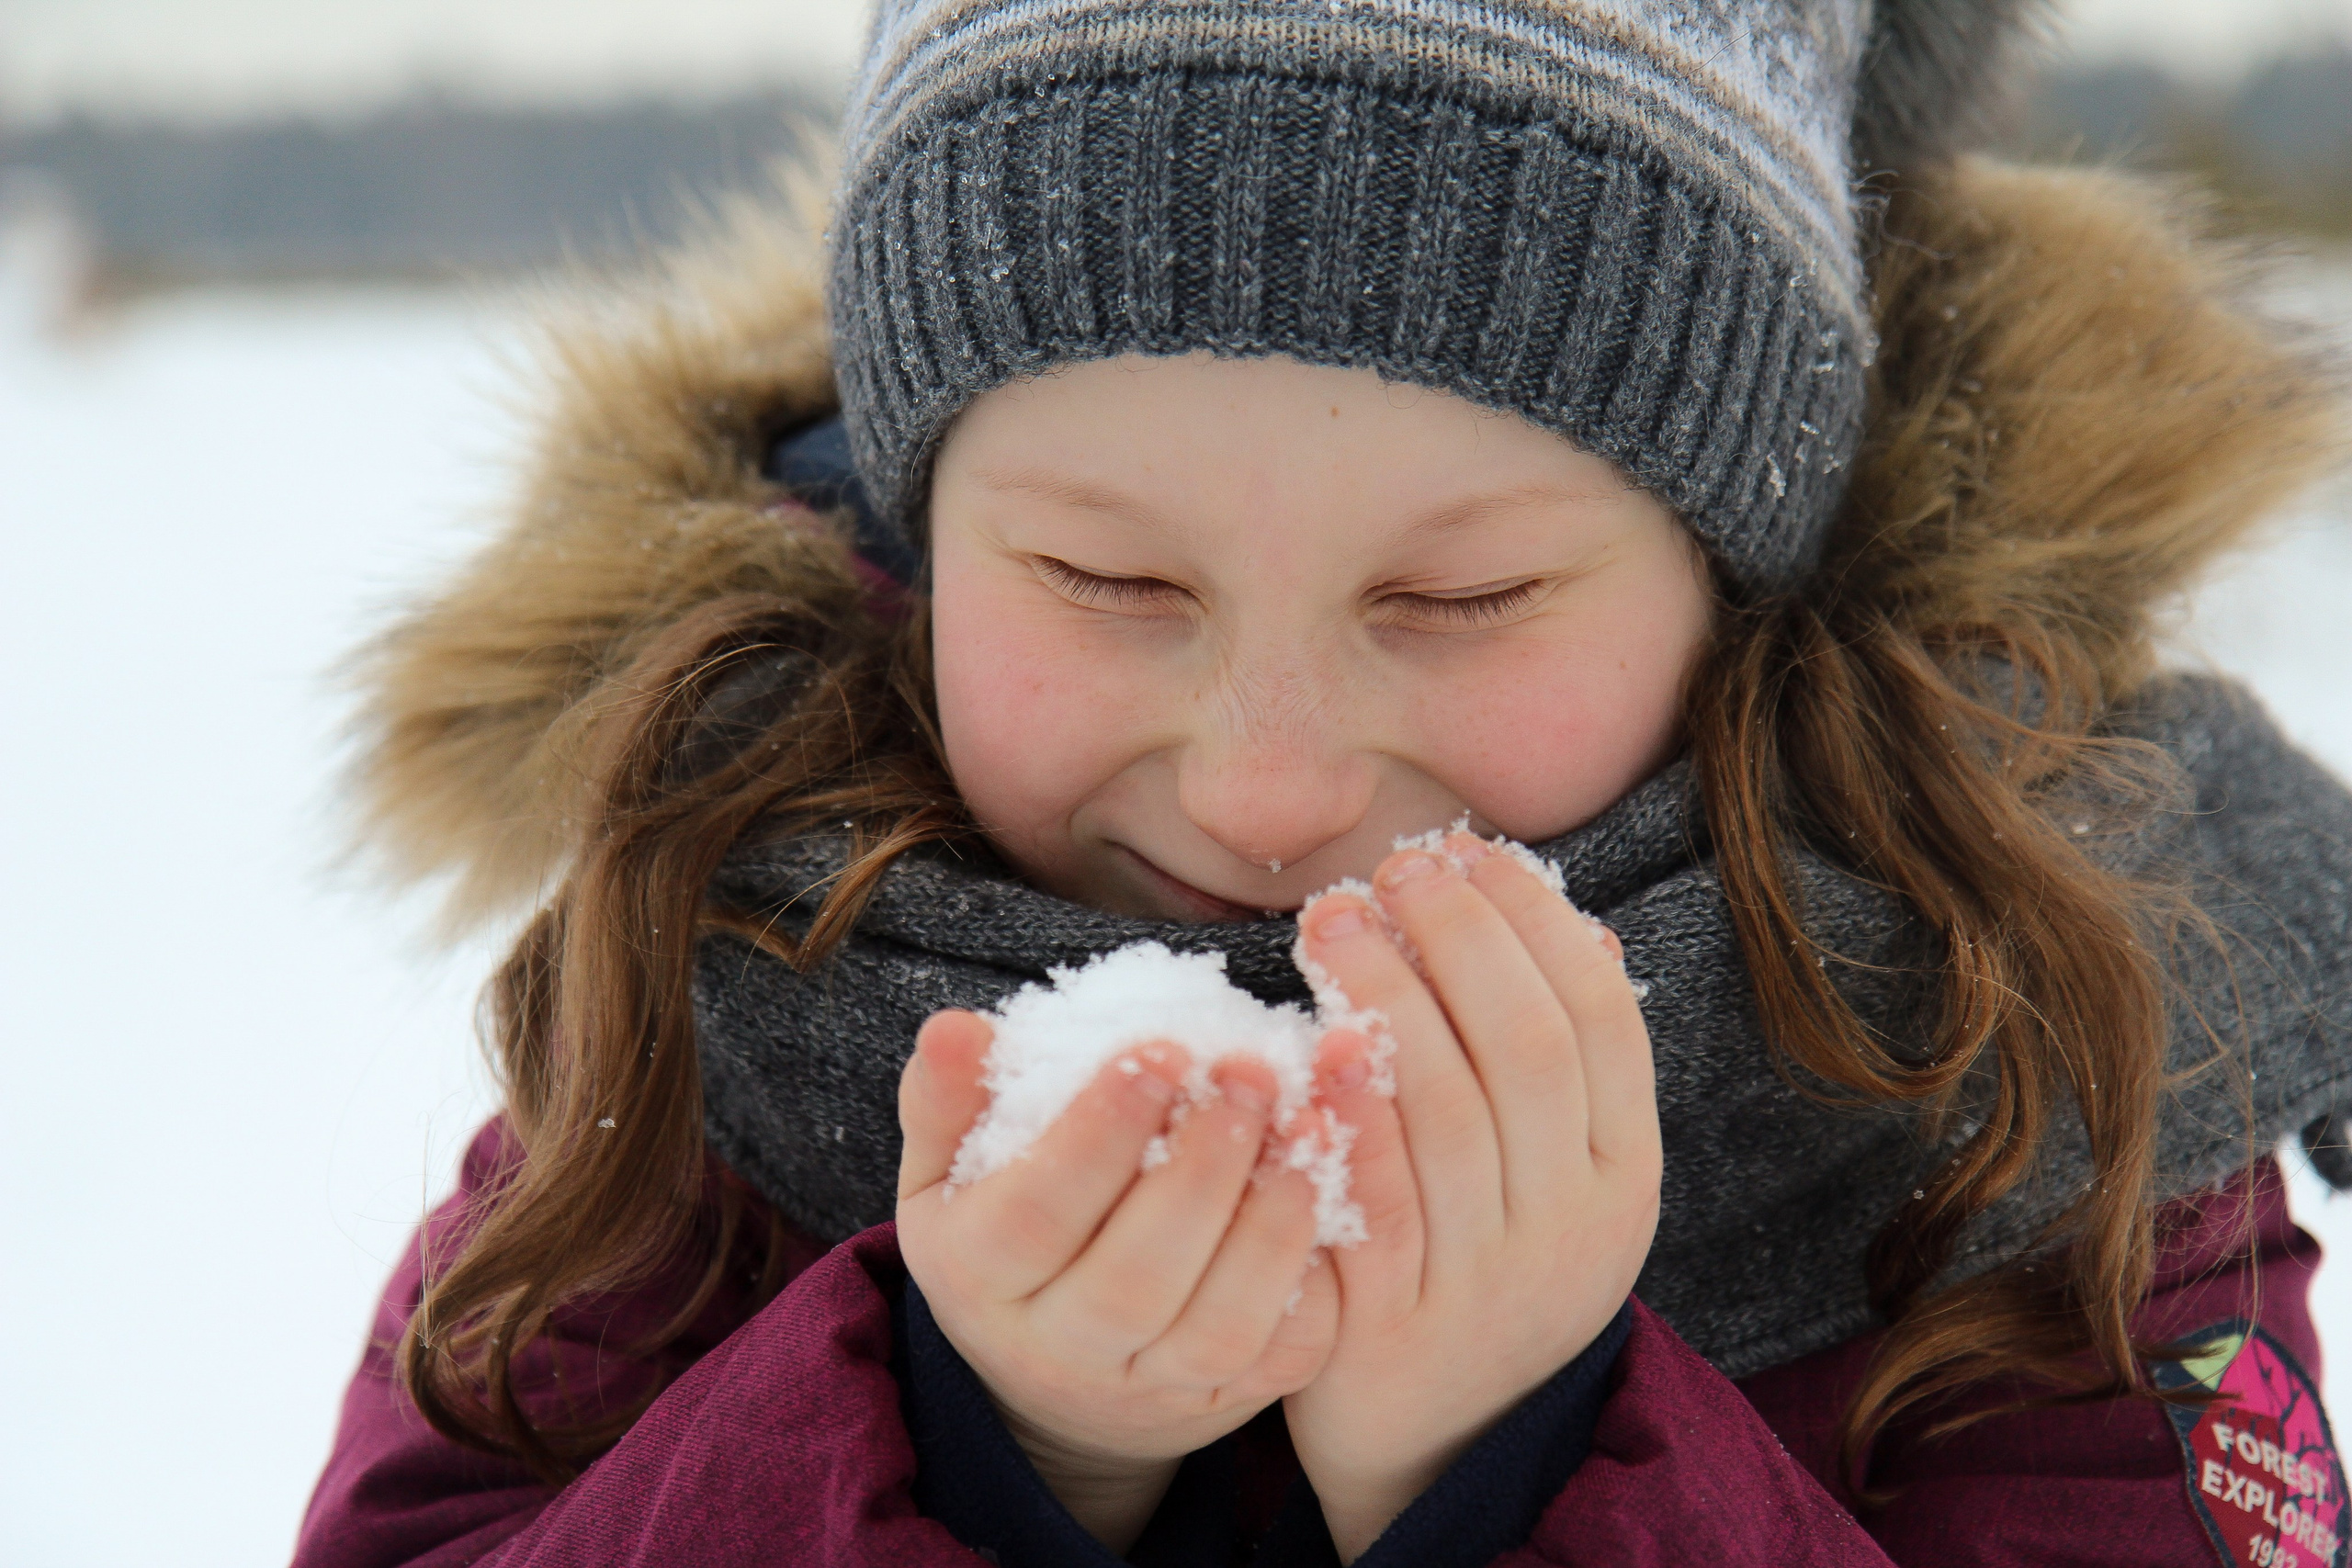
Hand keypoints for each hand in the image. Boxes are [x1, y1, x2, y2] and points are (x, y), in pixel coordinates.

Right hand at [896, 1012, 1340, 1552]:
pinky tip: (1337, 1190)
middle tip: (1252, 1072)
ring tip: (1311, 1123)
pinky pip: (1283, 1353)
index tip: (1164, 1047)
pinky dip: (1319, 1278)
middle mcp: (1058, 1348)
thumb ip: (949, 1101)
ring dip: (1274, 1223)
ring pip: (1219, 1325)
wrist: (1052, 1370)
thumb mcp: (950, 1169)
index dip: (1100, 1134)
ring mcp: (1148, 1386)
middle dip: (1202, 1169)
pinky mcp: (1226, 1401)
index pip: (1034, 1215)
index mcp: (978, 1276)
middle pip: (1134, 1279)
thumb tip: (955, 1029)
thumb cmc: (1005, 1226)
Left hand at [1284, 834, 1660, 1561]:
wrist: (1439, 1439)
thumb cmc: (1488, 1262)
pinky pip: (1375, 1202)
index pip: (1597, 1017)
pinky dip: (1349, 1116)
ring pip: (1448, 1113)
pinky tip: (1312, 1040)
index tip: (1466, 848)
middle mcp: (1572, 1226)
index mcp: (1622, 1173)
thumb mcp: (1560, 1176)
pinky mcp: (1396, 1322)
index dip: (1531, 920)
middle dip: (1461, 936)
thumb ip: (1570, 1069)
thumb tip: (1586, 930)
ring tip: (1333, 915)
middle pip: (1526, 1048)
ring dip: (1390, 995)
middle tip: (1394, 865)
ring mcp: (1488, 1278)